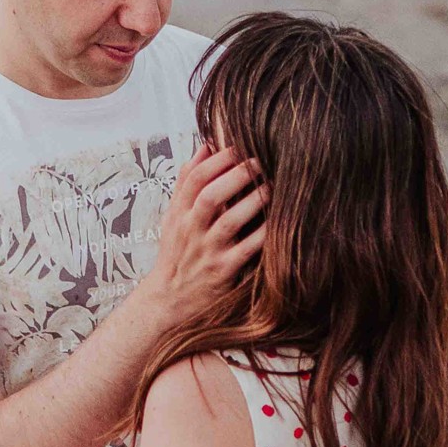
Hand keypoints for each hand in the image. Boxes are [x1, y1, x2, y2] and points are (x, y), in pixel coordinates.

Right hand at [145, 142, 265, 324]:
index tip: (238, 147)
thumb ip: (187, 182)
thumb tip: (206, 145)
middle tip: (260, 161)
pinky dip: (264, 233)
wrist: (169, 300)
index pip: (194, 180)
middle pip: (210, 196)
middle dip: (237, 175)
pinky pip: (248, 250)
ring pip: (230, 222)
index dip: (218, 160)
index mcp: (179, 214)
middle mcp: (191, 231)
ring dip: (253, 201)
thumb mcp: (173, 216)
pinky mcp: (224, 272)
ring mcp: (208, 252)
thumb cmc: (177, 253)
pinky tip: (278, 220)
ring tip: (272, 186)